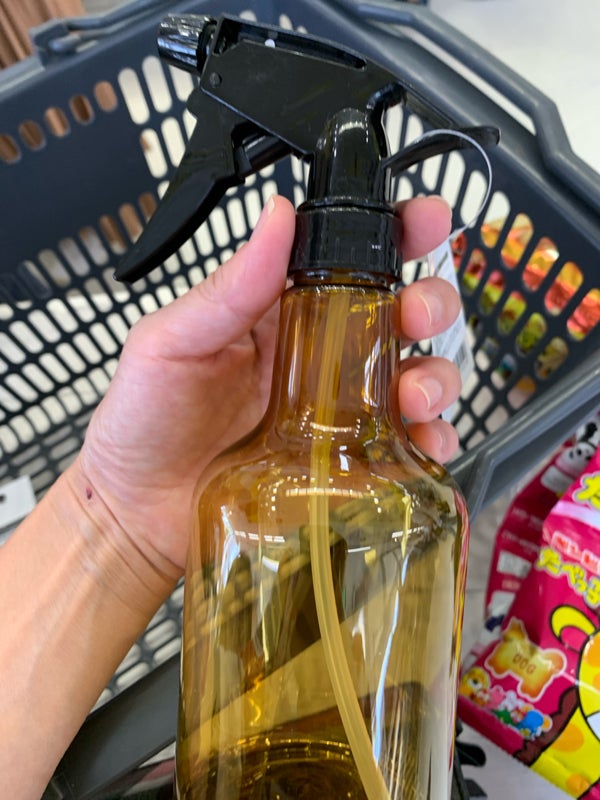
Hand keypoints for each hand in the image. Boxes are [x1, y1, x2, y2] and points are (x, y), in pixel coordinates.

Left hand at [77, 195, 460, 573]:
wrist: (136, 514)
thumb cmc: (142, 423)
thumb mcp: (170, 345)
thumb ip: (226, 289)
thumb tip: (276, 217)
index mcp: (276, 314)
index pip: (344, 258)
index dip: (395, 233)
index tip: (429, 219)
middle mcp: (315, 356)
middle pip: (397, 315)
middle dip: (429, 304)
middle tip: (418, 316)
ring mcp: (334, 411)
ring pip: (412, 375)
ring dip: (435, 374)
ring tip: (415, 394)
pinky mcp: (343, 461)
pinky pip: (402, 445)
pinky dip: (429, 439)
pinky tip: (421, 442)